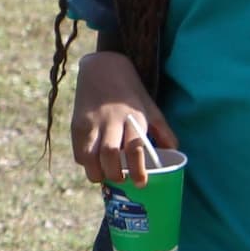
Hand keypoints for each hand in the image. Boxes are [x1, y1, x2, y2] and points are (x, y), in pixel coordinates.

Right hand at [70, 50, 174, 185]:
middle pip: (109, 155)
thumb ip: (162, 130)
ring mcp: (91, 122)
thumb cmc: (131, 91)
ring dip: (96, 173)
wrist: (103, 67)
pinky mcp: (76, 124)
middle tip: (120, 180)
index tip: (141, 183)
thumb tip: (173, 152)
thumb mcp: (150, 107)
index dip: (138, 169)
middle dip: (114, 175)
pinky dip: (85, 162)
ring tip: (103, 177)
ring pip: (89, 156)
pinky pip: (78, 150)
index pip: (135, 148)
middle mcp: (110, 120)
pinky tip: (92, 163)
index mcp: (132, 118)